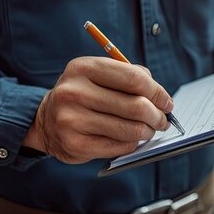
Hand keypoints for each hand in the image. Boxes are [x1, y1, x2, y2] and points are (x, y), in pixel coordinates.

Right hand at [22, 57, 172, 163]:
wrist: (46, 121)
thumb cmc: (84, 94)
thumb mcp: (99, 74)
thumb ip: (130, 76)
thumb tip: (161, 96)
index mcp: (83, 67)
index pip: (133, 79)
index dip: (157, 92)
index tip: (167, 102)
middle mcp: (74, 92)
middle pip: (135, 106)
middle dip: (157, 115)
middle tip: (163, 120)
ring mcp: (72, 119)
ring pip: (129, 129)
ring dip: (147, 131)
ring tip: (149, 130)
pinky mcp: (74, 144)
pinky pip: (118, 146)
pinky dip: (132, 144)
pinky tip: (132, 140)